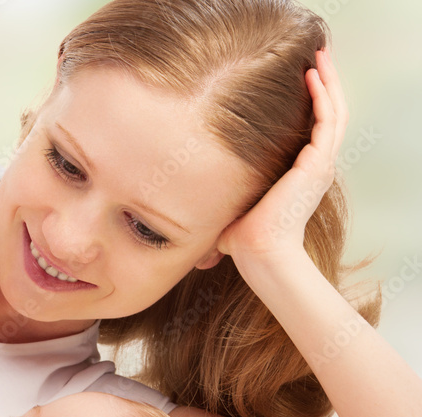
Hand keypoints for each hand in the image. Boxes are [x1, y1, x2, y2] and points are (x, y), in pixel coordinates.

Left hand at [216, 49, 347, 264]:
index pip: (314, 130)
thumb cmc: (243, 238)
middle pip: (330, 114)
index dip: (312, 103)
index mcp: (301, 175)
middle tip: (317, 57)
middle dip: (325, 83)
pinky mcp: (317, 164)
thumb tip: (189, 220)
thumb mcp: (232, 208)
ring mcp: (319, 165)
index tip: (300, 80)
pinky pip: (328, 121)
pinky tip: (313, 76)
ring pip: (335, 112)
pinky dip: (323, 96)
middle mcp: (316, 167)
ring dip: (329, 82)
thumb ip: (220, 201)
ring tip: (320, 56)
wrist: (259, 252)